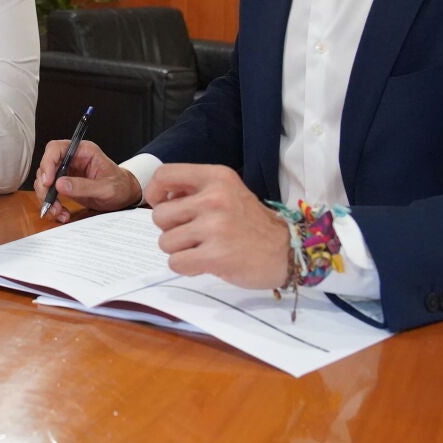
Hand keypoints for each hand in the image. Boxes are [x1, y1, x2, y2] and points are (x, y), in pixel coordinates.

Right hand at [33, 139, 141, 223]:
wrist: (125, 196)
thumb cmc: (121, 187)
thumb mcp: (107, 188)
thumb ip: (84, 186)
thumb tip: (60, 185)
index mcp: (83, 151)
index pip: (56, 149)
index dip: (47, 163)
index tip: (48, 182)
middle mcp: (72, 159)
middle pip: (46, 166)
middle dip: (45, 186)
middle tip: (50, 201)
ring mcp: (67, 172)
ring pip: (45, 181)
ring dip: (47, 198)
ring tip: (58, 212)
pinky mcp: (65, 185)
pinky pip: (51, 193)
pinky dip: (52, 205)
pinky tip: (62, 214)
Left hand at [144, 164, 290, 288]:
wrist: (286, 250)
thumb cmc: (250, 223)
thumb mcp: (227, 192)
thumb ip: (194, 190)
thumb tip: (159, 198)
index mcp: (216, 177)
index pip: (165, 175)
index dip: (155, 193)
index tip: (164, 205)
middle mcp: (215, 198)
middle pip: (159, 215)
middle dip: (171, 229)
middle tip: (194, 234)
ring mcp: (215, 227)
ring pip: (165, 241)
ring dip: (179, 250)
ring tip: (203, 248)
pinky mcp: (216, 256)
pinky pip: (176, 262)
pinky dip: (186, 267)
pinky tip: (205, 262)